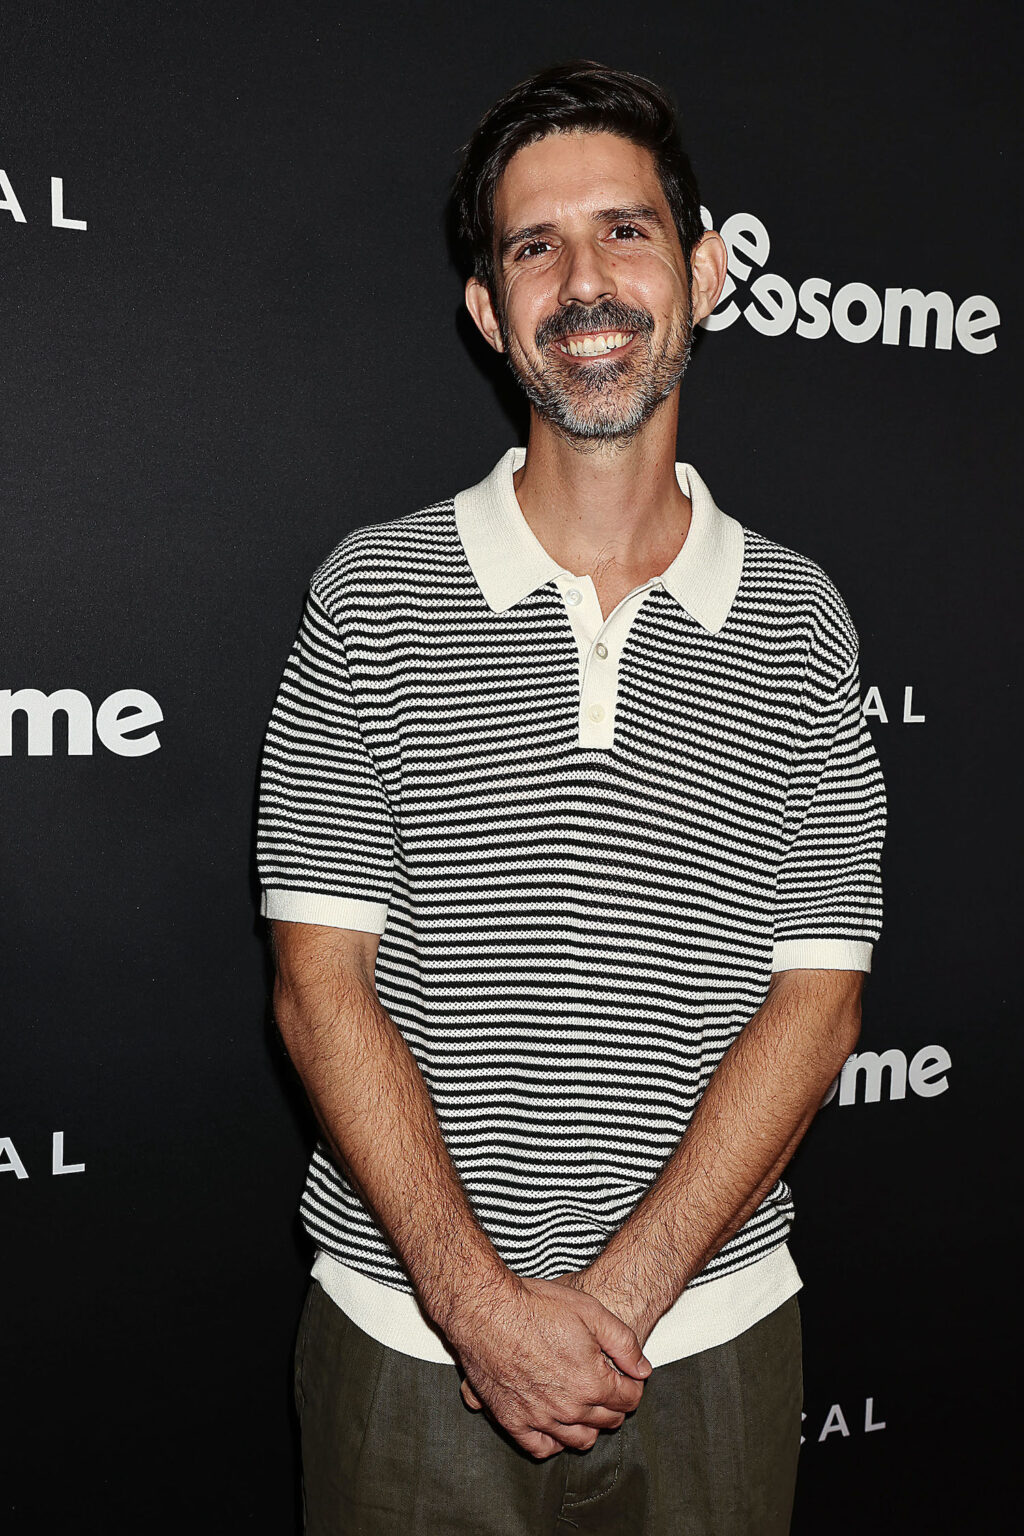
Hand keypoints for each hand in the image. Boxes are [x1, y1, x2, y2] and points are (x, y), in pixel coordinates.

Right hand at [451, 1272, 651, 1459]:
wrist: (486, 1309)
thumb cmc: (535, 1305)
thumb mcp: (591, 1311)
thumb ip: (624, 1343)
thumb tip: (642, 1369)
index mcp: (591, 1382)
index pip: (628, 1399)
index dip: (633, 1386)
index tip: (627, 1377)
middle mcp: (568, 1408)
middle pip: (607, 1420)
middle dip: (614, 1405)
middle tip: (607, 1387)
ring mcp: (539, 1418)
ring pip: (578, 1440)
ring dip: (589, 1426)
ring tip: (585, 1405)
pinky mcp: (511, 1420)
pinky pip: (541, 1448)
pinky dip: (554, 1442)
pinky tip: (556, 1425)